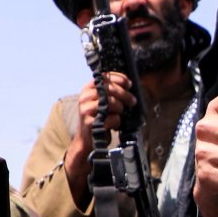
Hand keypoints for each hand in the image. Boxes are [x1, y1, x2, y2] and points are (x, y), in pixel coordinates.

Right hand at [62, 72, 135, 203]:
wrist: (88, 140)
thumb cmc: (99, 119)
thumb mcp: (102, 101)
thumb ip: (111, 92)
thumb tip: (129, 84)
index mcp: (88, 89)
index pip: (105, 76)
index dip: (120, 78)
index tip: (129, 84)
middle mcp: (85, 97)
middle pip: (110, 89)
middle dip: (125, 95)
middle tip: (133, 101)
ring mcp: (86, 109)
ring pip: (112, 102)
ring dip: (120, 109)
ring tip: (120, 114)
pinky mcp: (90, 122)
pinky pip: (112, 118)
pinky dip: (117, 121)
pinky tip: (114, 125)